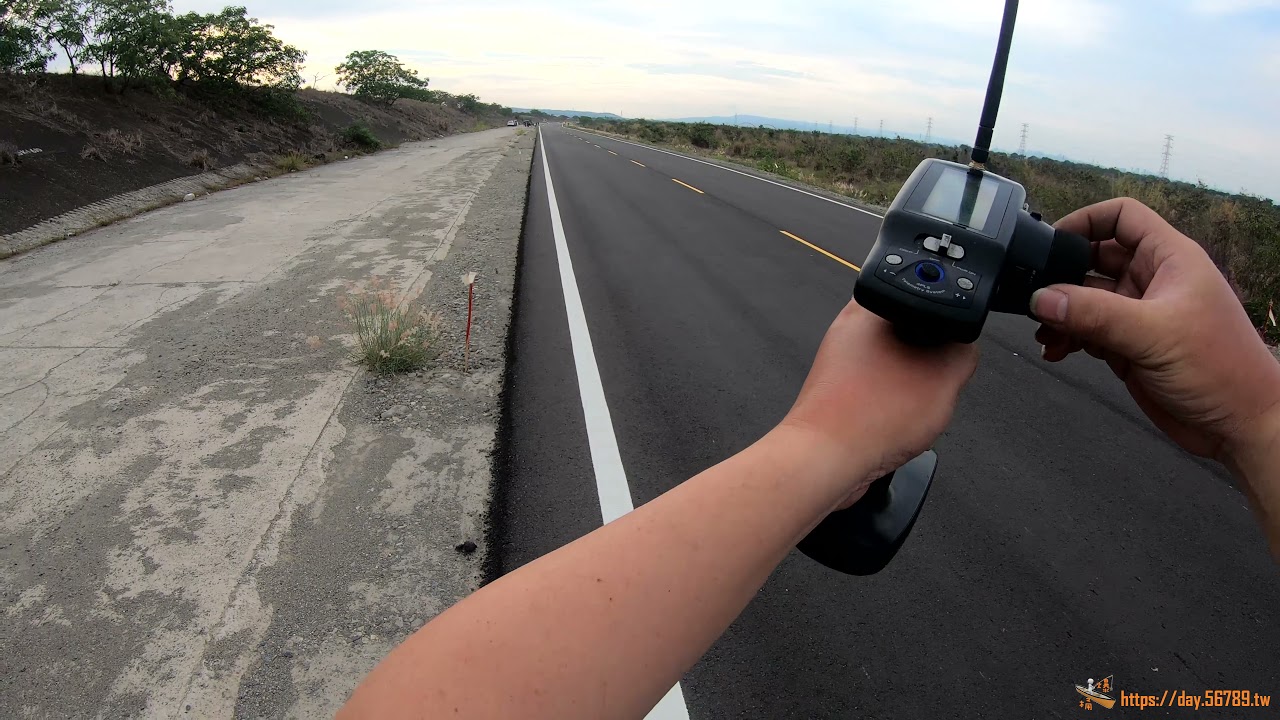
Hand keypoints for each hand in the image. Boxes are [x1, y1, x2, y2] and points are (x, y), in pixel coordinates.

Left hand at [780, 298, 977, 506]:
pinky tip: (895, 424)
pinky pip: (880, 394)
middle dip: (928, 366)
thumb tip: (965, 347)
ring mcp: (841, 364)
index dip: (945, 329)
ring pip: (898, 371)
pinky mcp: (839, 393)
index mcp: (868, 310)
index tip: (950, 355)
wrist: (826, 460)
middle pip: (912, 340)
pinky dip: (893, 408)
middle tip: (928, 386)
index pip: (921, 301)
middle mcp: (849, 332)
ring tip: (907, 409)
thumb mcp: (944, 377)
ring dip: (911, 391)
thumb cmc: (871, 416)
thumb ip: (962, 352)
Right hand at [1034, 197, 1279, 463]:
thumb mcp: (1152, 333)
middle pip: (1095, 258)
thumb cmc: (1222, 370)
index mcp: (1170, 259)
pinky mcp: (1128, 345)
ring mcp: (1139, 314)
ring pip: (1085, 298)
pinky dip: (1067, 337)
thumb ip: (1093, 313)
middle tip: (1038, 295)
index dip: (1086, 220)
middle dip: (1063, 274)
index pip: (1122, 217)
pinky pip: (1086, 330)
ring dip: (1060, 312)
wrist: (1239, 425)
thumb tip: (1043, 298)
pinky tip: (1056, 351)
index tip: (1051, 239)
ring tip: (1046, 332)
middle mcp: (1153, 281)